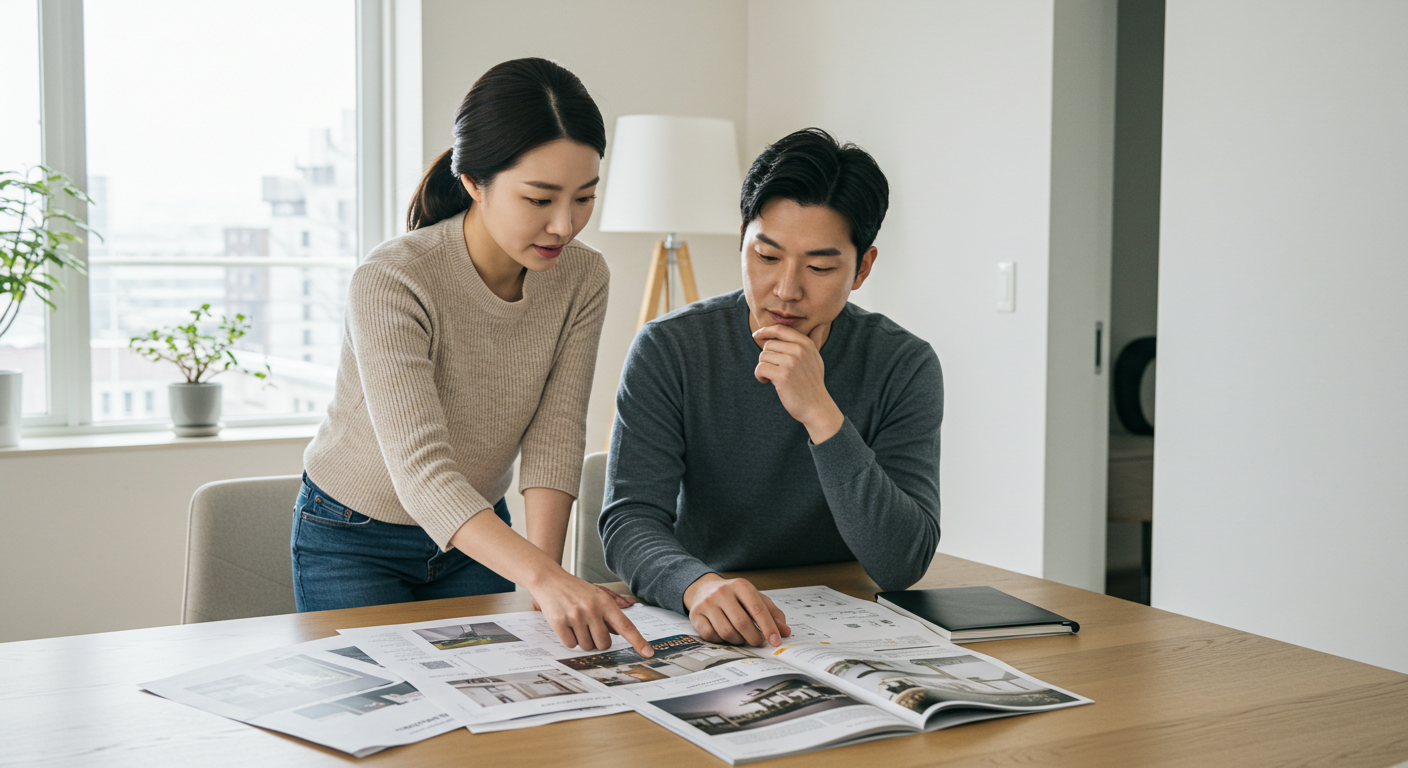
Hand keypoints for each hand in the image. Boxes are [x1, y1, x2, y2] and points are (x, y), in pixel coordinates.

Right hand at [528, 570, 652, 655]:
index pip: (626, 626)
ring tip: (575, 623)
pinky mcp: (559, 622)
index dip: (638, 641)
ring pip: (587, 646)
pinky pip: (570, 644)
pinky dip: (569, 639)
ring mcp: (576, 616)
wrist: (549, 579)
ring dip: (582, 640)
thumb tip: (619, 632)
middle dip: (597, 641)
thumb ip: (609, 613)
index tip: (648, 653)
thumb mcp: (596, 595)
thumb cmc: (574, 589)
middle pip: (604, 643)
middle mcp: (592, 609)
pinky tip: (565, 625)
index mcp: (605, 602)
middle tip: (588, 628)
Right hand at [683, 574, 791, 646]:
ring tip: (742, 637)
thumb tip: (785, 631)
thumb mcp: (755, 598)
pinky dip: (721, 640)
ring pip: (727, 632)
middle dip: (754, 638)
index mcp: (740, 585)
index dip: (769, 627)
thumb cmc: (734, 596)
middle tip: (758, 642)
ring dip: (738, 640)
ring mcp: (707, 603)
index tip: (776, 641)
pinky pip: (711, 636)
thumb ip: (772, 614)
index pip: (757, 609)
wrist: (703, 588)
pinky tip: (725, 635)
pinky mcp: (696, 615)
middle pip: (742, 623)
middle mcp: (722, 592)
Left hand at [752, 323, 844, 442]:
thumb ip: (814, 341)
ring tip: (771, 377)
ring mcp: (791, 362)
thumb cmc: (813, 383)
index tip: (756, 335)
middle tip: (773, 369)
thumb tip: (819, 325)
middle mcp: (799, 350)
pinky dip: (759, 376)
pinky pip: (760, 368)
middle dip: (766, 357)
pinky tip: (766, 382)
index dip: (765, 330)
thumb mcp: (816, 358)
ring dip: (763, 368)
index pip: (780, 329)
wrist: (816, 406)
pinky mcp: (782, 376)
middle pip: (768, 344)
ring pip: (763, 357)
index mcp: (806, 344)